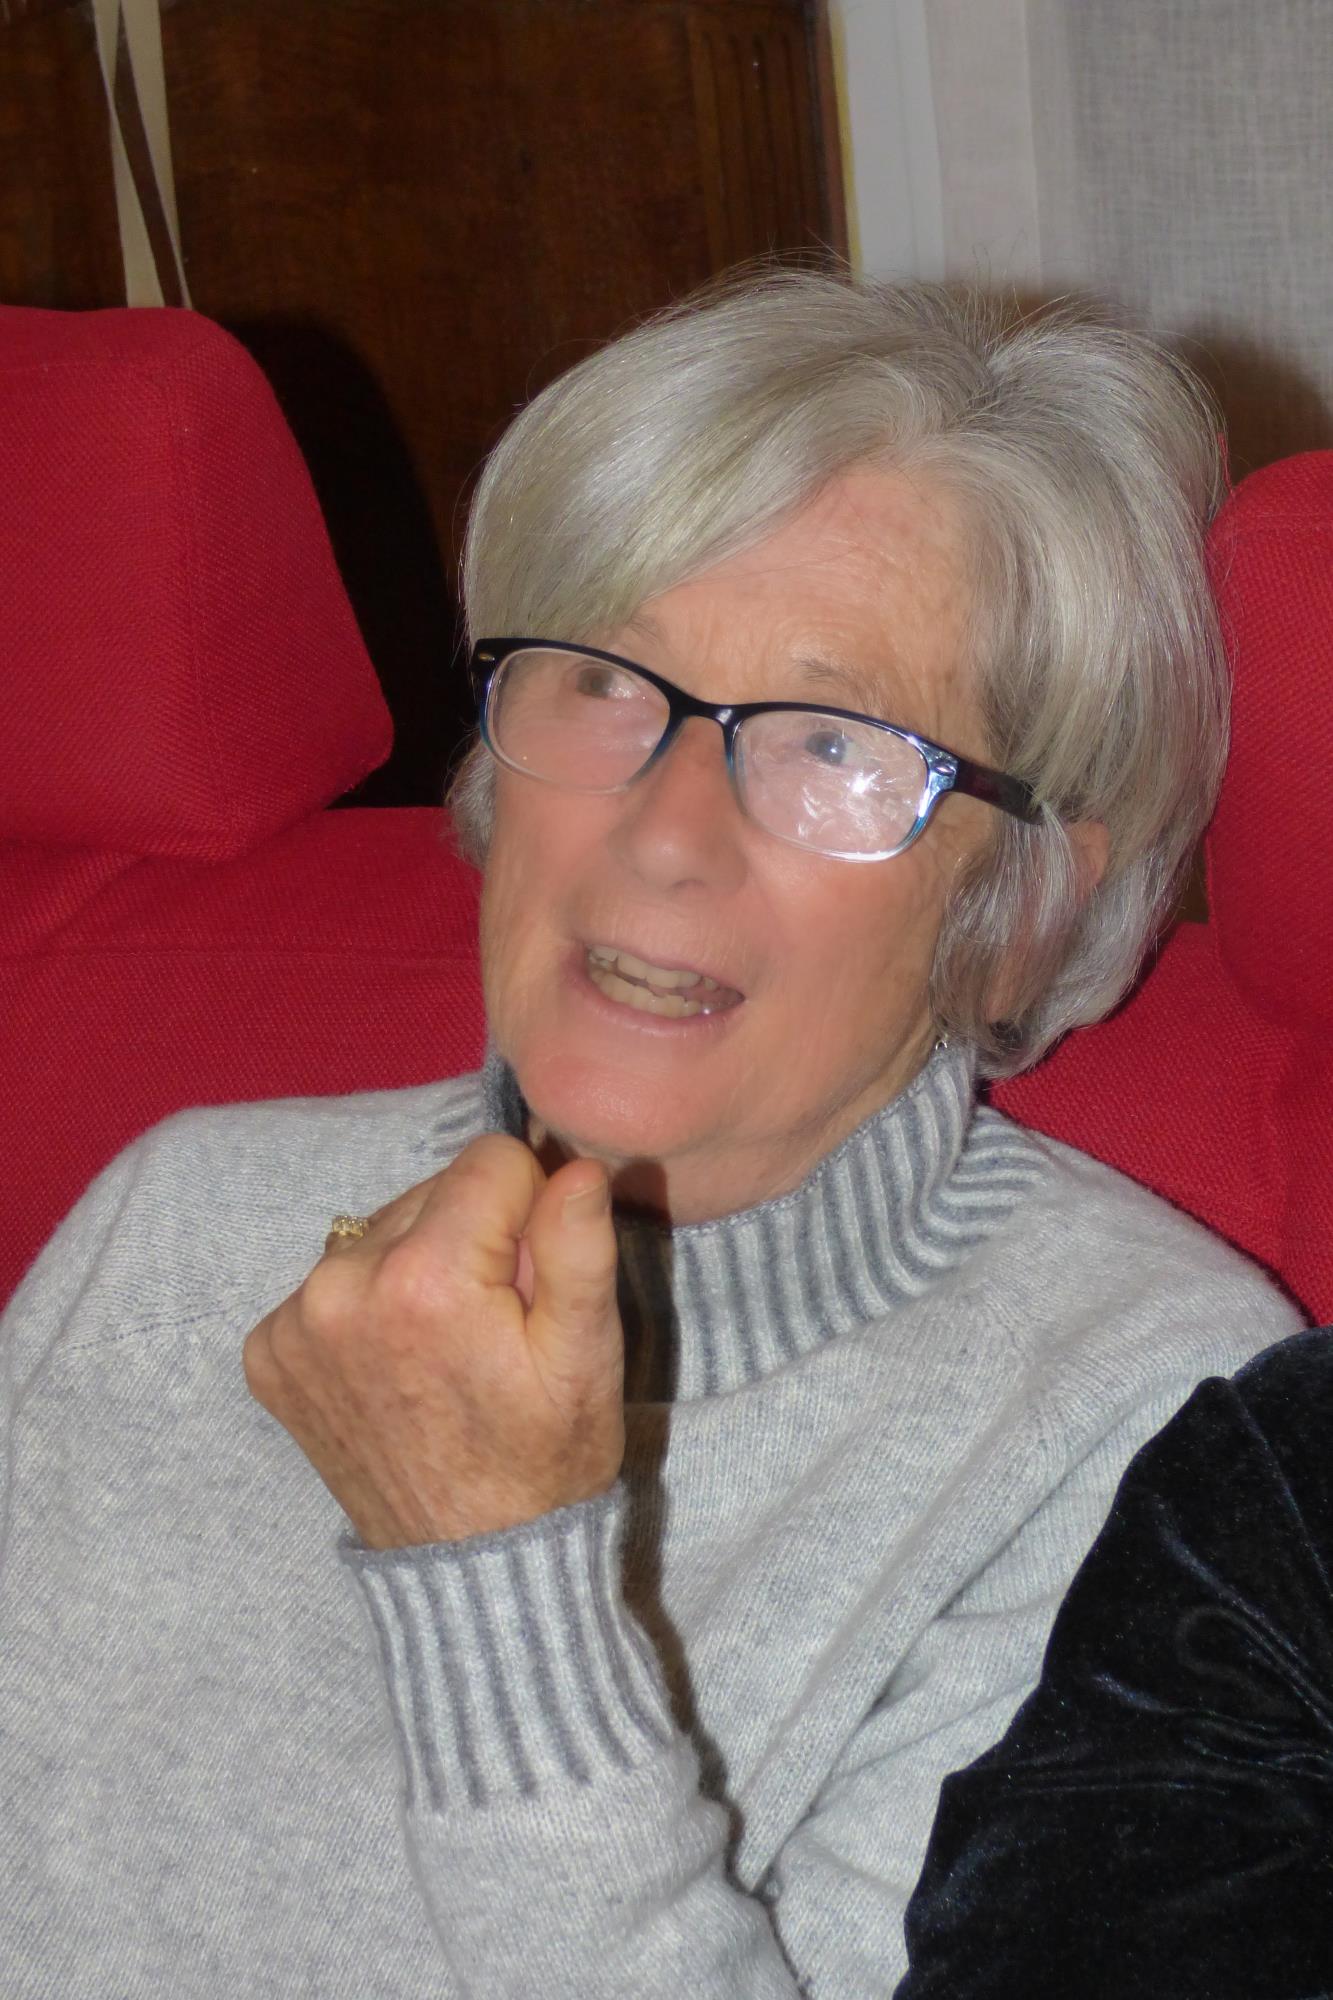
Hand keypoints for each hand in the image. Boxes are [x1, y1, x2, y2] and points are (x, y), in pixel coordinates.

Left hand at [242, 1136, 623, 1547]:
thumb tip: (573, 1165)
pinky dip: (366, 1306)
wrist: (471, 1568)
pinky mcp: (266, 1352)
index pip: (490, 1160)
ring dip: (416, 1265)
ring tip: (444, 1346)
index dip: (530, 1206)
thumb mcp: (587, 1356)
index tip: (533, 1277)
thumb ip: (577, 1246)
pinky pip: (332, 1281)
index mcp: (427, 1277)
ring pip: (379, 1231)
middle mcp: (341, 1286)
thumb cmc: (544, 1462)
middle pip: (430, 1190)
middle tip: (493, 1322)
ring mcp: (293, 1324)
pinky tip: (396, 1364)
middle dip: (471, 1235)